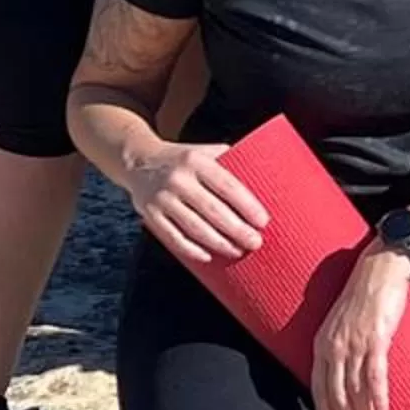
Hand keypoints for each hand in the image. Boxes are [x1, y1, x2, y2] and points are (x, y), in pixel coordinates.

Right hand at [119, 135, 265, 265]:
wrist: (139, 160)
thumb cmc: (185, 160)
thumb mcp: (207, 152)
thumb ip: (233, 163)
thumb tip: (269, 180)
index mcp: (197, 161)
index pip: (228, 186)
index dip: (247, 206)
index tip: (263, 221)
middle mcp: (178, 179)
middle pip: (213, 211)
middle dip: (237, 230)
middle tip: (256, 242)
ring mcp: (162, 198)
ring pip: (194, 227)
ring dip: (218, 243)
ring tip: (237, 251)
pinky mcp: (150, 214)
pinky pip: (172, 237)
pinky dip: (191, 249)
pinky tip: (208, 256)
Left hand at [312, 245, 409, 409]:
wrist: (381, 269)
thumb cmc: (365, 294)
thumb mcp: (342, 322)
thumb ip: (340, 345)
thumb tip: (347, 371)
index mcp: (322, 343)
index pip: (319, 387)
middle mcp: (334, 345)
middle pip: (336, 393)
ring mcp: (353, 343)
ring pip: (355, 389)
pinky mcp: (375, 339)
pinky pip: (374, 376)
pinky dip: (377, 397)